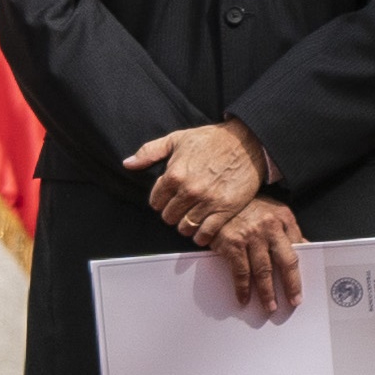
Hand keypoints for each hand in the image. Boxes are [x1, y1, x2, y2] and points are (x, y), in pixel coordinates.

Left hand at [128, 120, 274, 236]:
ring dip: (186, 225)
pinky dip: (201, 236)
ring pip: (185, 228)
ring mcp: (208, 202)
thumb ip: (149, 152)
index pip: (155, 202)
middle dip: (173, 213)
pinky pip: (206, 234)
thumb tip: (128, 164)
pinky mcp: (225, 210)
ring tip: (192, 217)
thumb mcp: (177, 139)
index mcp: (174, 174)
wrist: (247, 142)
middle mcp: (189, 190)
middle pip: (169, 217)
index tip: (170, 198)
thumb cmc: (212, 139)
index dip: (161, 200)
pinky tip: (203, 228)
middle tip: (182, 207)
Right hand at [206, 197, 305, 317]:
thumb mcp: (273, 212)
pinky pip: (240, 272)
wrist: (218, 196)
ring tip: (270, 306)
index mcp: (284, 219)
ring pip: (263, 271)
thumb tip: (304, 248)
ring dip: (267, 292)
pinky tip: (244, 298)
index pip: (298, 249)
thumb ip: (288, 230)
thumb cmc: (248, 207)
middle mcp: (270, 227)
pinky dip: (242, 288)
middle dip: (291, 285)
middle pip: (286, 262)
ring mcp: (251, 235)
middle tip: (293, 301)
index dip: (301, 269)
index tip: (301, 286)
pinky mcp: (232, 243)